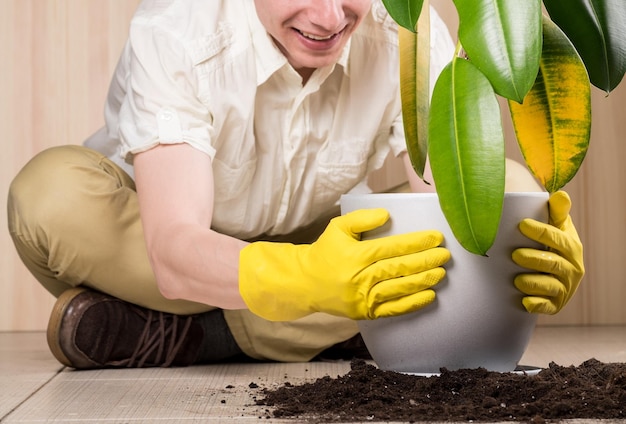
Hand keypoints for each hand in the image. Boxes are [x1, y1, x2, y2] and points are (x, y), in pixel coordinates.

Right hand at [239, 208, 450, 320]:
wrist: (305, 283)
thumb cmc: (325, 252)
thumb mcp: (338, 228)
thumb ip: (362, 219)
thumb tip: (388, 215)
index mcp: (355, 255)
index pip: (392, 248)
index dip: (416, 243)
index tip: (436, 238)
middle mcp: (360, 278)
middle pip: (399, 268)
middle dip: (425, 261)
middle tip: (445, 254)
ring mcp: (363, 298)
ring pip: (399, 288)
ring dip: (423, 280)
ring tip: (441, 272)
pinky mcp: (365, 313)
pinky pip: (393, 309)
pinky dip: (413, 303)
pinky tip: (429, 295)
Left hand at [512, 191, 584, 313]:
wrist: (551, 275)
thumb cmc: (551, 245)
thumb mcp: (557, 227)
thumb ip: (557, 212)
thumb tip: (561, 195)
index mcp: (572, 247)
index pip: (558, 238)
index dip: (541, 232)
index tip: (522, 224)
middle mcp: (572, 269)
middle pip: (554, 264)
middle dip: (535, 259)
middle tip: (515, 255)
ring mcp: (564, 288)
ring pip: (551, 287)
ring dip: (534, 283)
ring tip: (517, 280)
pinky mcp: (555, 305)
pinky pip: (547, 307)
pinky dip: (537, 305)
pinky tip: (524, 302)